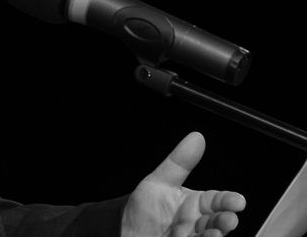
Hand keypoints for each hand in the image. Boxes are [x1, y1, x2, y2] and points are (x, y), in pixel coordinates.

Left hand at [121, 132, 245, 236]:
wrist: (125, 233)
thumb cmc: (145, 210)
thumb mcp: (159, 182)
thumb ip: (179, 163)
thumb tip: (197, 137)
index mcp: (195, 205)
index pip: (216, 201)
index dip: (228, 201)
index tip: (238, 201)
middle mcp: (195, 224)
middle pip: (216, 222)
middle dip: (225, 221)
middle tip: (228, 219)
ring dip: (214, 236)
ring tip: (214, 233)